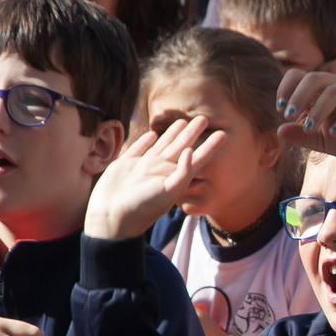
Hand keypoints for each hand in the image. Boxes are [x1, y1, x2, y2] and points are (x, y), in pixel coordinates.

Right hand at [84, 117, 223, 239]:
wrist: (112, 216)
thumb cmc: (143, 207)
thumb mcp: (168, 191)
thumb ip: (183, 172)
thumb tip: (189, 150)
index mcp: (175, 177)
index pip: (197, 158)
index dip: (210, 146)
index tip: (224, 134)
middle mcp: (162, 170)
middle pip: (181, 146)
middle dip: (193, 133)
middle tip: (204, 118)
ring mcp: (145, 167)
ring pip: (163, 145)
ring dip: (173, 134)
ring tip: (183, 121)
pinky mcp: (127, 164)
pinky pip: (140, 148)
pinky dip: (147, 141)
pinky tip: (153, 134)